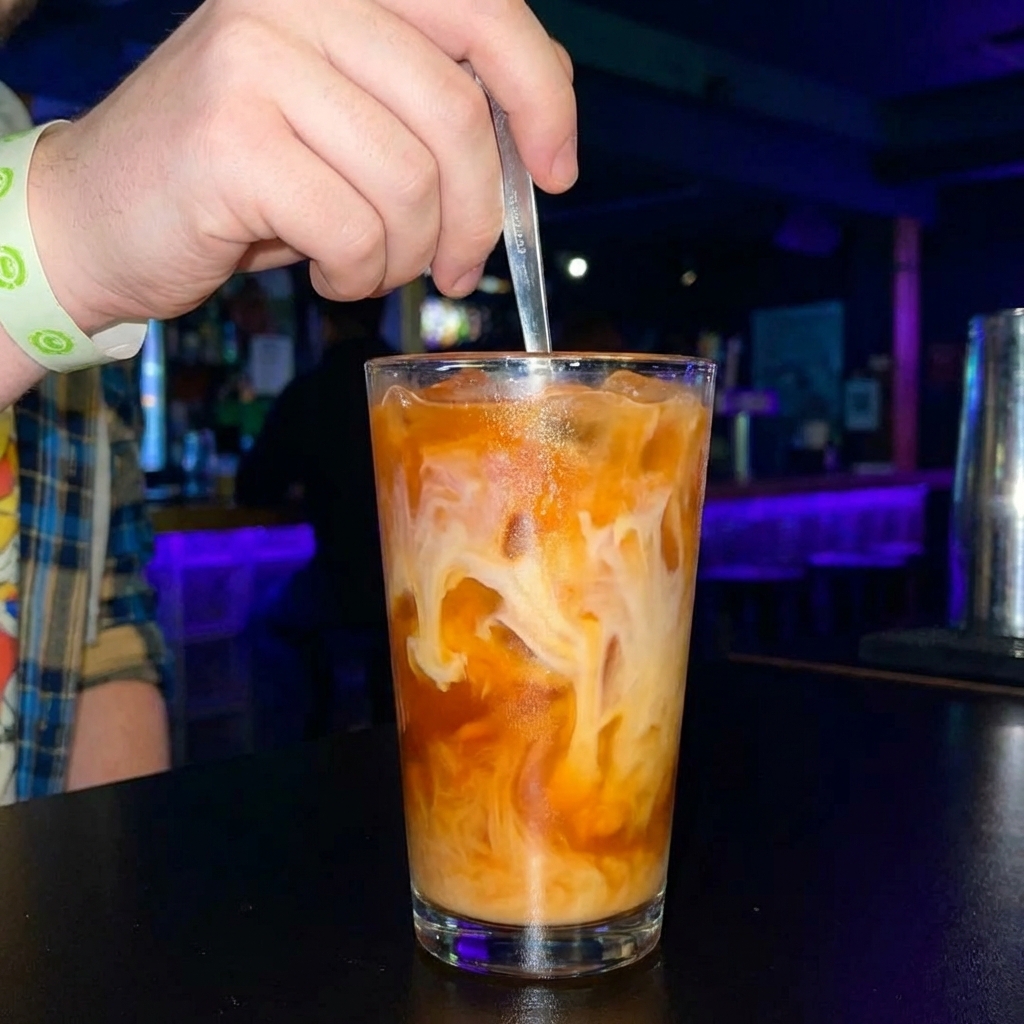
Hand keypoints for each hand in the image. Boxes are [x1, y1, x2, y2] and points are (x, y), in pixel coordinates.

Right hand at [26, 0, 575, 333]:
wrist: (105, 215)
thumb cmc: (246, 175)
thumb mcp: (350, 117)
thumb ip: (432, 101)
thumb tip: (541, 131)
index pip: (482, 7)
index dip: (542, 96)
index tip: (557, 172)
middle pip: (455, 115)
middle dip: (477, 218)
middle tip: (456, 270)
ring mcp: (256, 58)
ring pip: (410, 185)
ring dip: (406, 256)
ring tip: (368, 267)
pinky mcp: (231, 138)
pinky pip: (356, 232)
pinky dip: (358, 276)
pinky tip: (326, 272)